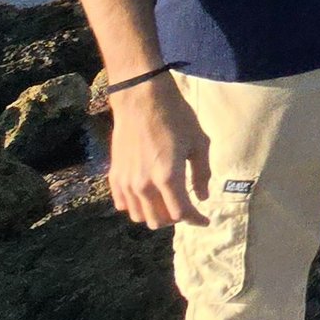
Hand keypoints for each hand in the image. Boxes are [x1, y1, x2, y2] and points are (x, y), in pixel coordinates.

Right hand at [107, 81, 211, 227]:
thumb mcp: (199, 143)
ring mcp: (126, 182)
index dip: (195, 219)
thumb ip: (202, 173)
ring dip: (156, 214)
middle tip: (187, 208)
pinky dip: (137, 206)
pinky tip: (148, 196)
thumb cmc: (175, 118)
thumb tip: (203, 197)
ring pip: (139, 215)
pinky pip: (123, 204)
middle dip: (176, 219)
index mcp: (168, 177)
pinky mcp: (114, 175)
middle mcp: (144, 185)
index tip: (205, 220)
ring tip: (168, 203)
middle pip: (158, 220)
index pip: (181, 213)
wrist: (142, 99)